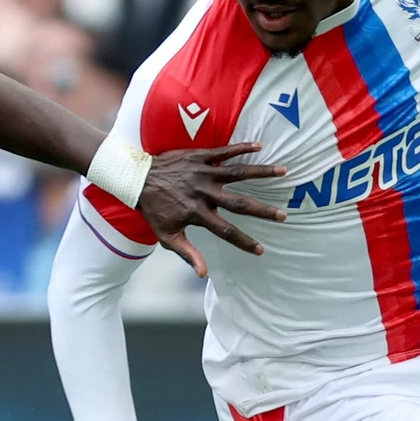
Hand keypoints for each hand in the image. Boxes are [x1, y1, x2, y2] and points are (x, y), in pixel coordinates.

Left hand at [138, 143, 286, 275]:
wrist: (136, 178)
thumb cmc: (153, 208)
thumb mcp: (166, 235)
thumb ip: (187, 253)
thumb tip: (203, 274)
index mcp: (197, 213)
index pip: (226, 231)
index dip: (244, 242)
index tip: (261, 250)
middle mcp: (203, 193)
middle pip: (239, 203)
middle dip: (262, 210)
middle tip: (283, 215)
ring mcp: (203, 173)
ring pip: (237, 173)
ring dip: (261, 172)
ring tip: (283, 171)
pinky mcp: (199, 157)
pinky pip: (224, 152)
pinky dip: (241, 148)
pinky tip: (260, 146)